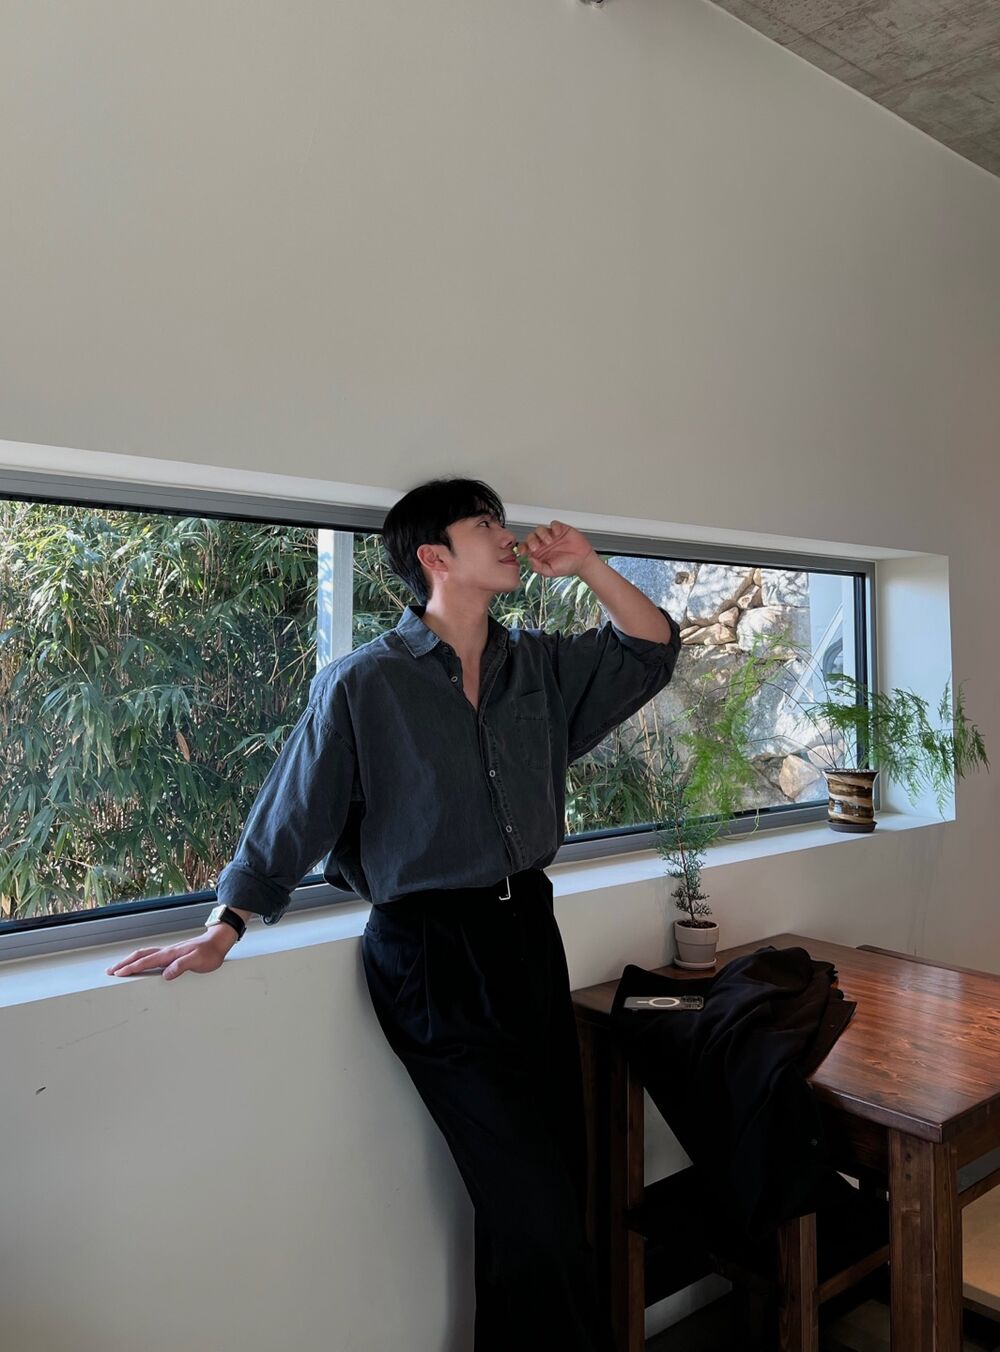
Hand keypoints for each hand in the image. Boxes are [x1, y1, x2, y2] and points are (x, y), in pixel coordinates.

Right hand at [106, 927, 236, 980]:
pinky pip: (152, 956)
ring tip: (120, 967)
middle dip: (124, 963)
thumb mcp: (199, 961)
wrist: (219, 941)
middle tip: (110, 971)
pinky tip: (140, 963)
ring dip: (130, 960)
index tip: (118, 973)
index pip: (147, 962)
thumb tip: (166, 974)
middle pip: (140, 956)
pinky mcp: (173, 954)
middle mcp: (167, 952)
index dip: (131, 968)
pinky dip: (141, 959)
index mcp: (170, 954)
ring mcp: (169, 952)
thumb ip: (182, 966)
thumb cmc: (210, 952)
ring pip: (145, 955)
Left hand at [517, 521, 596, 578]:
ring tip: (550, 541)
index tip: (524, 551)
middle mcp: (543, 544)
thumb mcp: (551, 572)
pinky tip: (557, 534)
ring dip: (542, 534)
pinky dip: (554, 527)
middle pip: (530, 536)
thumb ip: (539, 568)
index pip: (525, 547)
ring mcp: (551, 536)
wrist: (583, 561)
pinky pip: (553, 524)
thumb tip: (530, 560)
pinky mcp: (560, 529)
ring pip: (540, 529)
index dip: (522, 548)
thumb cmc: (568, 566)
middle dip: (531, 541)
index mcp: (539, 553)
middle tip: (536, 547)